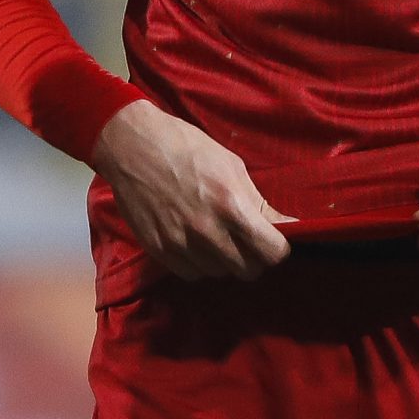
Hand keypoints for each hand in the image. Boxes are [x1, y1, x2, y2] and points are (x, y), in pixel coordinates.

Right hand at [90, 100, 292, 280]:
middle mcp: (207, 230)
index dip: (278, 249)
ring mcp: (180, 243)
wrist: (133, 145)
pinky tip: (196, 243)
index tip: (275, 241)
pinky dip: (199, 263)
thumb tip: (285, 227)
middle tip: (248, 241)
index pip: (272, 252)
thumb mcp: (232, 167)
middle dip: (254, 257)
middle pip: (248, 270)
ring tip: (217, 236)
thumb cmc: (187, 147)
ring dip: (225, 261)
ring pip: (220, 273)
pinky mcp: (159, 249)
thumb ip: (258, 203)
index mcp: (231, 205)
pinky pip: (192, 273)